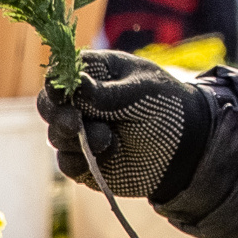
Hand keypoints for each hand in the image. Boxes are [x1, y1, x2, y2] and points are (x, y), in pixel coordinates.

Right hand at [37, 50, 211, 199]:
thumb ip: (107, 93)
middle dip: (57, 114)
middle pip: (49, 105)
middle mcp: (82, 103)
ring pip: (56, 135)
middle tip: (75, 123)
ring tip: (108, 139)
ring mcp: (82, 133)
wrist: (188, 149)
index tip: (61, 92)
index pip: (61, 73)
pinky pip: (67, 163)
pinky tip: (103, 156)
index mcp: (94, 74)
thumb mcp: (142, 92)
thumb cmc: (168, 108)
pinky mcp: (86, 161)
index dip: (56, 82)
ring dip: (75, 138)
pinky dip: (78, 162)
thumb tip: (74, 85)